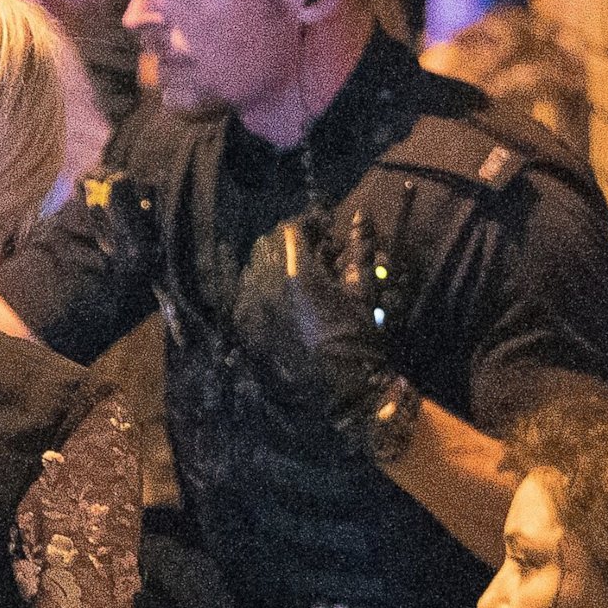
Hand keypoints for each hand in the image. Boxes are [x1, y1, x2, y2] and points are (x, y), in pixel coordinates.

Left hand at [230, 210, 412, 456]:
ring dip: (273, 262)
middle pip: (266, 244)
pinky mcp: (244, 326)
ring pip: (253, 267)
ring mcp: (250, 307)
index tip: (321, 226)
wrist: (337, 392)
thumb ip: (359, 248)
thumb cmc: (356, 341)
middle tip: (311, 248)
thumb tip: (360, 215)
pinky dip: (261, 287)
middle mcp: (265, 286)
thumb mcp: (363, 292)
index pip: (289, 229)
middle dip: (288, 241)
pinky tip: (282, 298)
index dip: (306, 223)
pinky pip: (246, 294)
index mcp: (296, 273)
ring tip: (297, 272)